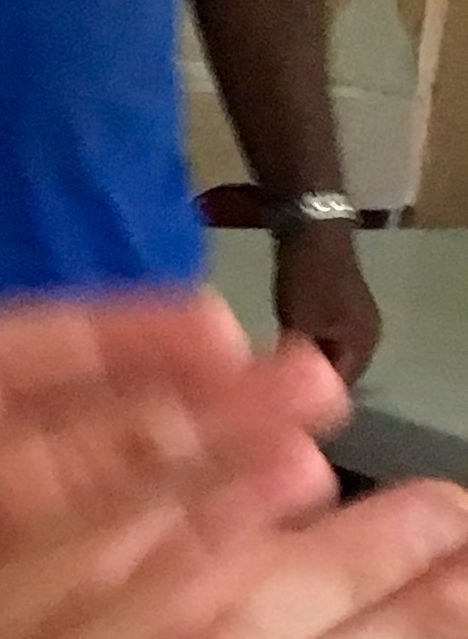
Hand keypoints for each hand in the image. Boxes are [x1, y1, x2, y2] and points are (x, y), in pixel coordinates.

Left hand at [275, 220, 382, 389]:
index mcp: (364, 344)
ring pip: (329, 354)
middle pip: (338, 372)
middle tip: (272, 395)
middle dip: (308, 383)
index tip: (279, 410)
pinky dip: (305, 344)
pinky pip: (323, 336)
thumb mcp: (300, 323)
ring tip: (273, 375)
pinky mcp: (338, 305)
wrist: (311, 228)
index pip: (341, 388)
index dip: (311, 402)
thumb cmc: (308, 279)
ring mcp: (355, 319)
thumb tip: (285, 391)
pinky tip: (279, 349)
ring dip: (305, 362)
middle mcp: (367, 335)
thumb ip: (299, 359)